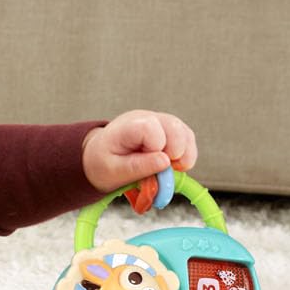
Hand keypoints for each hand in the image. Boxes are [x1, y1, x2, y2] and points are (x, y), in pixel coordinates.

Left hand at [82, 109, 197, 193]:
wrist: (101, 156)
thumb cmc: (104, 163)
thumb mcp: (113, 171)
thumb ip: (137, 167)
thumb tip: (165, 162)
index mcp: (127, 126)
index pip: (149, 127)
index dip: (157, 147)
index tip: (151, 165)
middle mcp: (146, 118)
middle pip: (173, 127)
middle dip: (175, 153)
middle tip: (164, 171)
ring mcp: (160, 122)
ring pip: (185, 132)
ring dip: (184, 156)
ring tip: (170, 170)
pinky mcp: (170, 130)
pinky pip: (188, 139)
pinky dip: (186, 155)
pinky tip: (175, 166)